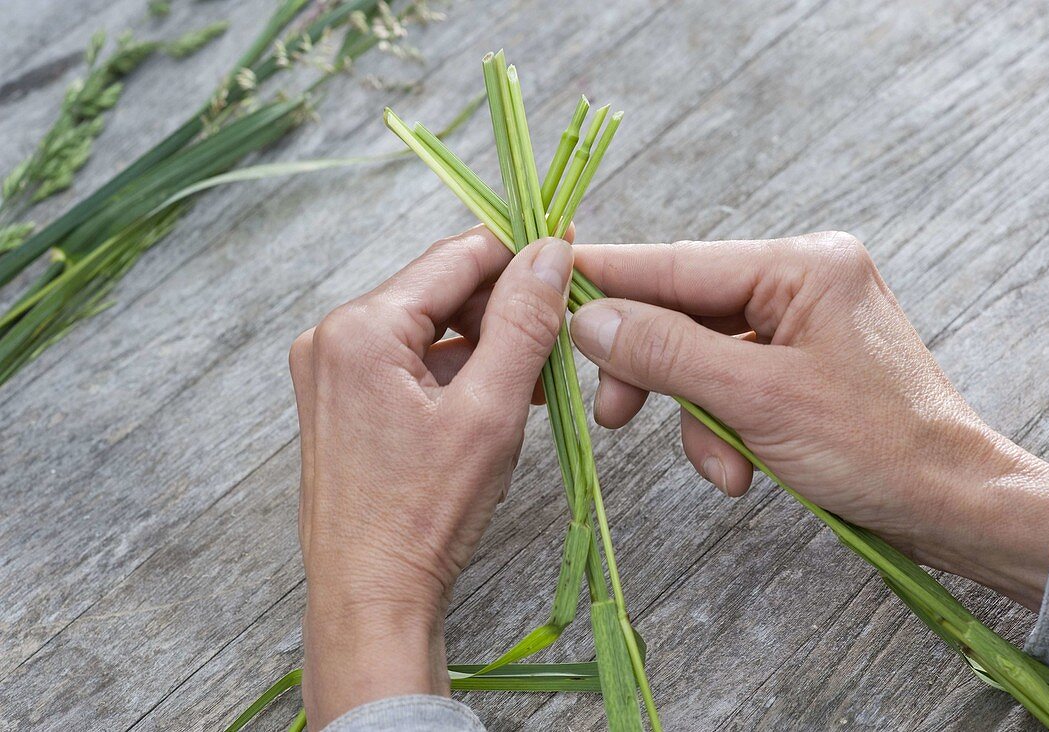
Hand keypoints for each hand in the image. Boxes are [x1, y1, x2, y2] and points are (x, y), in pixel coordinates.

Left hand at [289, 228, 573, 727]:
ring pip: (428, 329)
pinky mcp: (340, 402)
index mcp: (359, 329)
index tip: (568, 252)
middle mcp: (332, 338)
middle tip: (560, 336)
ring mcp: (330, 372)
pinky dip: (456, 373)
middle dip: (503, 309)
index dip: (518, 253)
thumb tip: (550, 252)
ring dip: (485, 344)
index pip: (454, 258)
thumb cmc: (423, 517)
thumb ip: (523, 322)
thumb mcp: (489, 411)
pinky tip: (499, 399)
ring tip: (537, 379)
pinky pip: (408, 363)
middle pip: (439, 291)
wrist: (370, 599)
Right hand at [569, 231, 1048, 609]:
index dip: (606, 276)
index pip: (676, 264)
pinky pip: (732, 382)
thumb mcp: (757, 398)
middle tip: (616, 414)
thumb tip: (588, 319)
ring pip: (702, 356)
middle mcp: (800, 279)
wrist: (951, 505)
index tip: (543, 280)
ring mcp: (802, 321)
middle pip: (683, 312)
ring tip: (721, 466)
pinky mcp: (800, 362)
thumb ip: (666, 352)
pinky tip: (741, 468)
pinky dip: (725, 427)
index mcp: (800, 264)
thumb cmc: (875, 447)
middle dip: (655, 372)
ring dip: (697, 416)